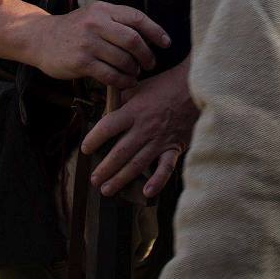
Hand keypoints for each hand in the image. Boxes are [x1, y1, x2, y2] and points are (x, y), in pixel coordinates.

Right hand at [30, 1, 170, 89]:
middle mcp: (96, 23)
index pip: (136, 18)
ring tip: (135, 74)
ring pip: (123, 59)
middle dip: (146, 55)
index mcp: (103, 9)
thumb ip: (116, 21)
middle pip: (133, 40)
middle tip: (150, 64)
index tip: (166, 43)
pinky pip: (110, 74)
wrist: (40, 38)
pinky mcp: (81, 62)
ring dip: (134, 70)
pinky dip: (122, 81)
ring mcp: (88, 43)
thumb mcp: (93, 15)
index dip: (155, 31)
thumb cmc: (73, 29)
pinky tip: (126, 82)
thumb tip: (147, 36)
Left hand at [81, 59, 198, 198]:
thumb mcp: (139, 87)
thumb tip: (106, 112)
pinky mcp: (174, 147)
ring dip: (121, 179)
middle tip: (93, 179)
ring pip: (137, 164)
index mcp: (134, 111)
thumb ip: (121, 100)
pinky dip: (157, 182)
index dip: (93, 139)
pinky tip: (146, 192)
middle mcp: (145, 128)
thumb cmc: (165, 85)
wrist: (194, 86)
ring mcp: (160, 140)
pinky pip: (166, 168)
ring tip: (107, 190)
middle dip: (104, 168)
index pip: (107, 127)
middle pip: (120, 152)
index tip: (85, 149)